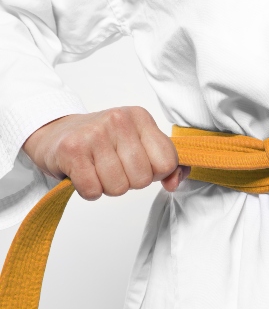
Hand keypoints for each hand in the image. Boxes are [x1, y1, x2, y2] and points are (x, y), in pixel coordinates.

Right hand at [22, 106, 190, 199]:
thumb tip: (174, 183)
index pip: (167, 162)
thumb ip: (166, 164)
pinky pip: (93, 191)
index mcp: (141, 117)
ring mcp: (95, 133)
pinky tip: (84, 174)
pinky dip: (89, 191)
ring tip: (98, 170)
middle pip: (143, 179)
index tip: (140, 165)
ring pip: (119, 187)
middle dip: (130, 182)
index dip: (155, 174)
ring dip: (108, 187)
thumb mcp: (139, 144)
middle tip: (114, 167)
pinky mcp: (72, 150)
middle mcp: (119, 120)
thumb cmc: (102, 142)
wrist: (55, 133)